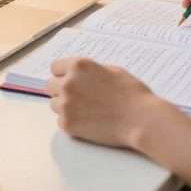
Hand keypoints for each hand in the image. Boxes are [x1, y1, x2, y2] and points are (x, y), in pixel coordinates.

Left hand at [46, 57, 168, 148]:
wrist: (140, 119)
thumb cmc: (131, 94)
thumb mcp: (112, 70)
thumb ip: (90, 71)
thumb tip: (78, 74)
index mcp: (79, 66)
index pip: (55, 67)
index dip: (64, 74)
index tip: (70, 80)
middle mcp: (68, 83)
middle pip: (50, 86)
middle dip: (61, 90)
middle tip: (79, 97)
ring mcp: (66, 104)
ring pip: (54, 104)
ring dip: (66, 106)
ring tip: (87, 110)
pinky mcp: (67, 124)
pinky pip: (61, 120)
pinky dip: (72, 121)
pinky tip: (89, 121)